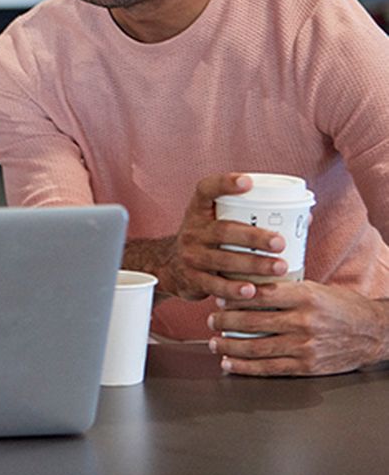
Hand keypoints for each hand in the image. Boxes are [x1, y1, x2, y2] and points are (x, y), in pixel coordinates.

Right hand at [156, 173, 289, 301]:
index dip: (225, 184)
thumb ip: (250, 218)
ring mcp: (191, 255)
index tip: (248, 182)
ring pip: (222, 259)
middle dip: (253, 237)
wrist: (171, 266)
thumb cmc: (207, 239)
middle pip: (223, 230)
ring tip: (279, 267)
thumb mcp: (217, 222)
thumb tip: (303, 217)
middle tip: (280, 242)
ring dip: (253, 264)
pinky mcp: (192, 279)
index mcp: (198, 210)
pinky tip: (252, 291)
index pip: (206, 189)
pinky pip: (215, 285)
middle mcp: (192, 230)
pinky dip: (234, 289)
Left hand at [208, 281, 388, 375]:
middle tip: (211, 320)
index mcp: (304, 296)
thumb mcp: (314, 287)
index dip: (234, 296)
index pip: (261, 293)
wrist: (373, 332)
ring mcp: (305, 346)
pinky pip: (269, 368)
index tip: (218, 296)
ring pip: (256, 346)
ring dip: (230, 345)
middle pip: (253, 321)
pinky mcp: (307, 366)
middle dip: (225, 321)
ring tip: (214, 342)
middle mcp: (303, 321)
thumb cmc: (341, 306)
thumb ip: (284, 288)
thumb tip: (247, 284)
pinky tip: (229, 363)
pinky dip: (245, 367)